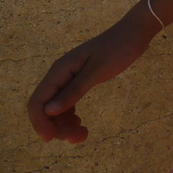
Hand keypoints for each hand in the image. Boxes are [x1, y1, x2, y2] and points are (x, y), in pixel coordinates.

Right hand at [27, 8, 159, 142]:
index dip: (39, 122)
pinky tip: (80, 124)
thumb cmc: (118, 48)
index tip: (51, 139)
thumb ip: (75, 90)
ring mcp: (69, 78)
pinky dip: (71, 116)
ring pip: (57, 108)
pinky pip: (67, 102)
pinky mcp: (80, 80)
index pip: (37, 101)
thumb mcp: (98, 70)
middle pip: (46, 108)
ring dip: (65, 124)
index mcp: (60, 71)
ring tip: (83, 135)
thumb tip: (49, 111)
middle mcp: (60, 75)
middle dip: (57, 126)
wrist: (135, 33)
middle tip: (78, 139)